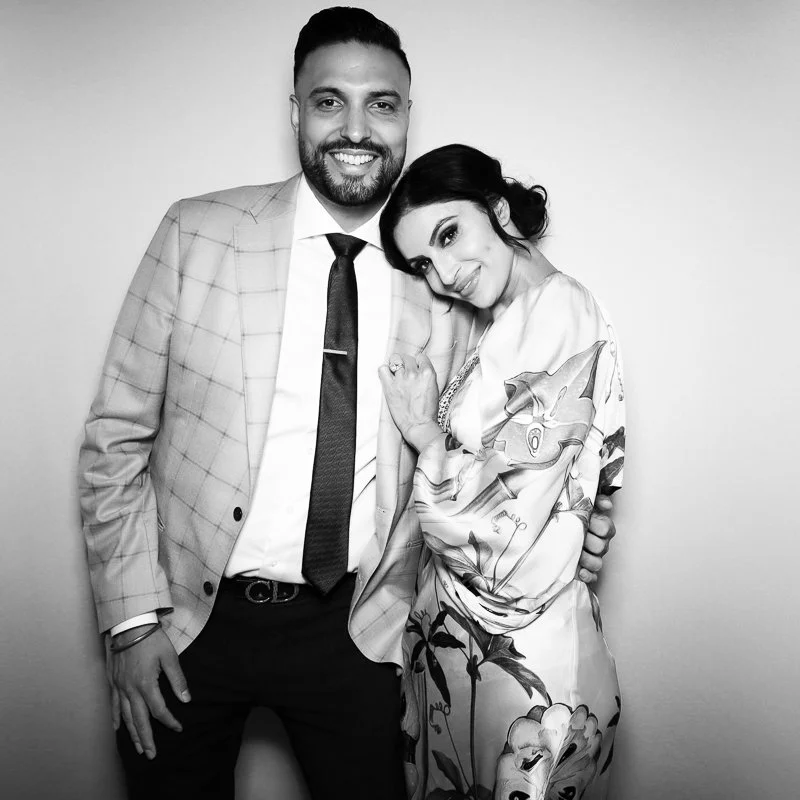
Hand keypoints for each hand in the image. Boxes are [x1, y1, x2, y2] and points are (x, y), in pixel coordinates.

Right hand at [106, 625, 190, 758]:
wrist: (129, 625)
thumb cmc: (151, 639)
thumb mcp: (170, 656)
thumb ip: (178, 679)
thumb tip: (186, 699)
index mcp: (146, 684)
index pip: (159, 710)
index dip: (169, 721)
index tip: (178, 728)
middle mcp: (131, 689)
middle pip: (139, 720)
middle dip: (146, 739)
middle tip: (151, 754)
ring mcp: (120, 687)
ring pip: (126, 717)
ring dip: (132, 734)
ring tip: (138, 748)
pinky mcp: (113, 682)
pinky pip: (113, 705)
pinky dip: (116, 719)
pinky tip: (118, 729)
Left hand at [378, 353, 441, 451]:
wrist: (419, 426)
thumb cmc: (427, 411)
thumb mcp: (434, 388)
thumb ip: (426, 376)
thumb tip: (417, 368)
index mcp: (428, 373)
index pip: (420, 357)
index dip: (418, 364)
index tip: (416, 370)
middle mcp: (414, 374)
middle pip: (407, 358)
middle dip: (407, 364)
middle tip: (406, 374)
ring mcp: (401, 379)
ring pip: (395, 360)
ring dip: (395, 366)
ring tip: (397, 375)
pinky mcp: (389, 387)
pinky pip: (382, 369)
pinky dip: (384, 371)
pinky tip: (388, 377)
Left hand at [578, 494, 615, 583]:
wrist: (556, 528)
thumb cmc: (572, 516)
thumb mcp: (582, 504)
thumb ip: (595, 500)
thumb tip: (606, 504)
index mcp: (603, 528)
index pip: (606, 529)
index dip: (595, 525)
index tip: (585, 521)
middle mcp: (601, 544)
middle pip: (601, 547)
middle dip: (587, 542)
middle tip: (576, 536)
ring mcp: (594, 557)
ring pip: (597, 563)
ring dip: (586, 559)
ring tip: (576, 554)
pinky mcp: (587, 570)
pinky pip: (592, 576)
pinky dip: (587, 575)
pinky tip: (580, 572)